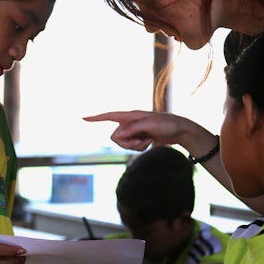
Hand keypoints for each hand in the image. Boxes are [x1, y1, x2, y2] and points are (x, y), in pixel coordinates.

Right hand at [84, 110, 213, 153]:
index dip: (96, 118)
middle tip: (141, 140)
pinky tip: (150, 142)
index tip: (83, 118)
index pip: (109, 116)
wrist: (180, 131)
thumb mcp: (151, 126)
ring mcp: (134, 131)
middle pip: (115, 137)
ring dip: (134, 146)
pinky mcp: (139, 138)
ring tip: (148, 140)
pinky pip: (131, 147)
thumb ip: (133, 129)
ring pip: (122, 144)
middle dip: (126, 143)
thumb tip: (118, 135)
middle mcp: (130, 123)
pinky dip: (140, 148)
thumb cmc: (167, 124)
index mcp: (131, 116)